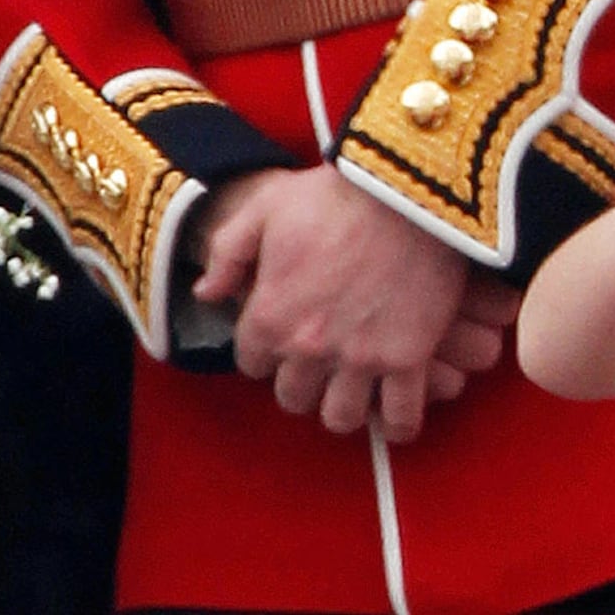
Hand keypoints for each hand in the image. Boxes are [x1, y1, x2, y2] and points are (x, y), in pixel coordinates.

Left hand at [194, 167, 488, 441]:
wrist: (405, 190)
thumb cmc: (333, 194)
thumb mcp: (265, 209)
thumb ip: (228, 253)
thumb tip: (206, 293)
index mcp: (270, 315)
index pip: (251, 364)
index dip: (263, 349)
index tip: (281, 335)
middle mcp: (309, 347)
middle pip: (292, 397)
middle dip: (299, 382)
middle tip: (317, 362)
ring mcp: (360, 358)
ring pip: (340, 417)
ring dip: (341, 407)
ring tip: (350, 389)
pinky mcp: (408, 359)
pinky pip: (399, 417)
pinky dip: (396, 424)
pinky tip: (393, 413)